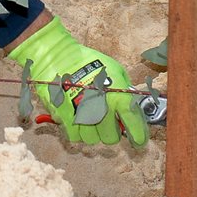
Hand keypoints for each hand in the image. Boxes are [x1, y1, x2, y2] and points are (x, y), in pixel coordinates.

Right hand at [5, 17, 147, 146]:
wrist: (59, 56)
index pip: (133, 125)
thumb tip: (131, 108)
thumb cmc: (88, 61)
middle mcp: (101, 109)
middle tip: (108, 121)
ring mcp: (82, 116)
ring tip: (90, 117)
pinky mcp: (64, 119)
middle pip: (112, 138)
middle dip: (112, 131)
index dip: (138, 136)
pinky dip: (77, 130)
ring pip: (92, 139)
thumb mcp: (115, 70)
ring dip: (93, 131)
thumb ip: (125, 91)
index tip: (138, 140)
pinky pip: (75, 136)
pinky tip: (77, 117)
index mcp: (117, 97)